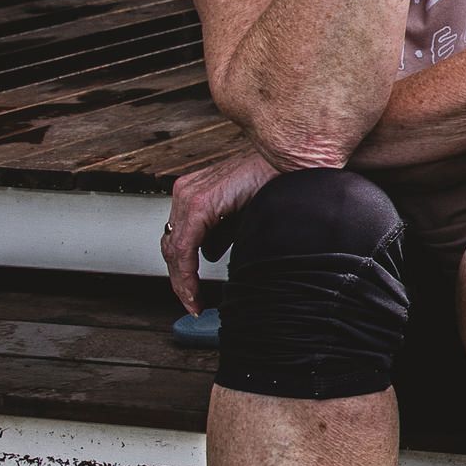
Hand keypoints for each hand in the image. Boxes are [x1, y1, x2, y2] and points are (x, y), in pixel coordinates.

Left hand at [165, 146, 278, 313]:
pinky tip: (193, 290)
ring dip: (181, 280)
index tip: (192, 295)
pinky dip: (186, 273)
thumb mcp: (242, 213)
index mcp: (195, 193)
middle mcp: (186, 193)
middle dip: (180, 279)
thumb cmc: (275, 181)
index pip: (178, 239)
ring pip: (173, 249)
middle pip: (171, 246)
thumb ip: (222, 232)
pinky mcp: (199, 203)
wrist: (294, 163)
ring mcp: (189, 196)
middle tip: (192, 302)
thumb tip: (210, 254)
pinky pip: (183, 247)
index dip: (182, 271)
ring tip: (193, 301)